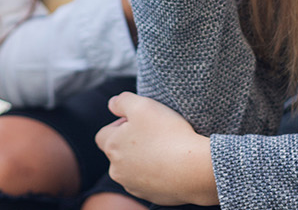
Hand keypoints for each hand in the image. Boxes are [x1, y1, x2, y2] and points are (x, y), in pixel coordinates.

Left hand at [96, 92, 218, 206]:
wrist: (194, 169)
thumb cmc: (167, 134)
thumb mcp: (142, 105)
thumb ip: (122, 101)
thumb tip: (112, 104)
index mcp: (111, 147)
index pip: (104, 134)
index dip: (120, 125)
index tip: (140, 122)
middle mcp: (117, 170)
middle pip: (118, 153)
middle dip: (132, 143)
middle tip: (154, 134)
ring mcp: (133, 186)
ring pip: (133, 169)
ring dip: (144, 160)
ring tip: (165, 150)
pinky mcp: (150, 196)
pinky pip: (149, 182)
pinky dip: (157, 174)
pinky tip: (172, 165)